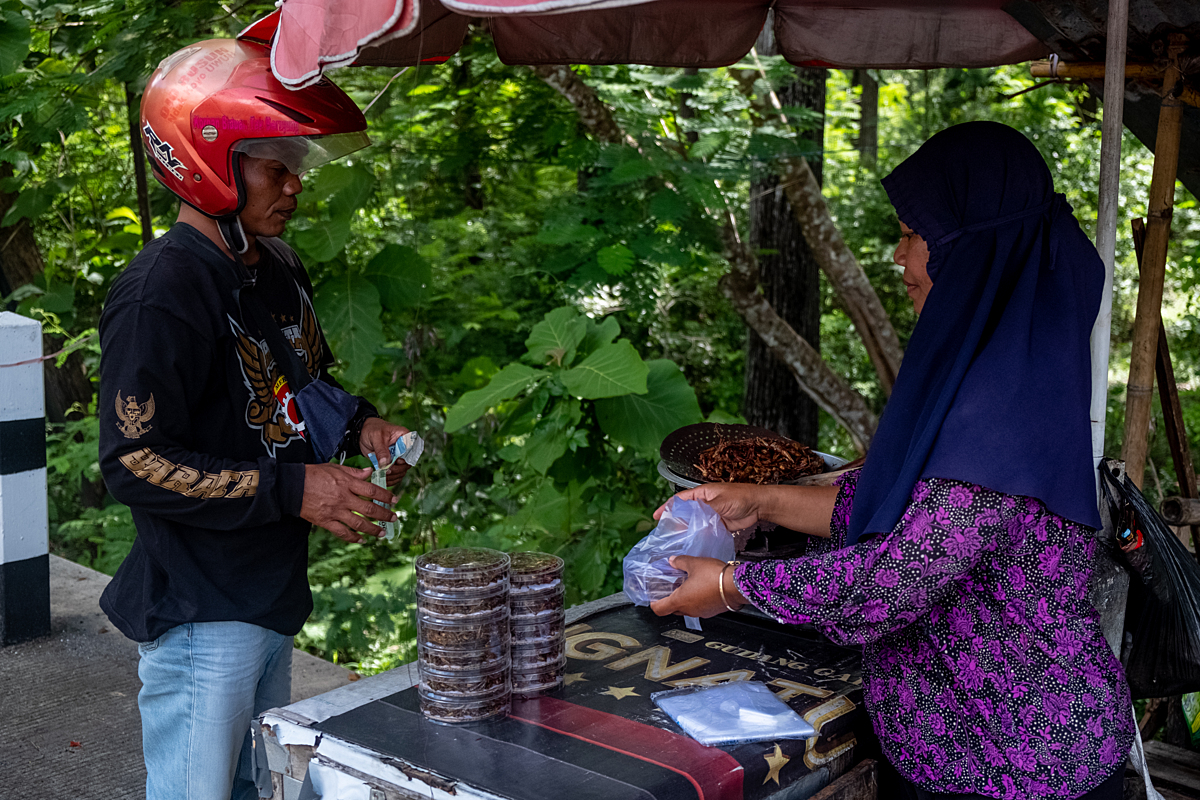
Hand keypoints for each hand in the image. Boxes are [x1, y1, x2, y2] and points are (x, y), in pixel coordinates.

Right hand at [300, 463, 397, 543]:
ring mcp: (335, 511)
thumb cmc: (312, 474)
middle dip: (384, 514)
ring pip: (358, 523)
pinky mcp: (325, 521)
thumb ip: (353, 472)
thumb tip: (369, 472)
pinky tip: (361, 540)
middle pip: (369, 509)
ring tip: (382, 533)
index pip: (371, 490)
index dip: (385, 496)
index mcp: (346, 483)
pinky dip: (353, 538)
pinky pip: (342, 532)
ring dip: (373, 529)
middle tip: (394, 518)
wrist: (291, 486)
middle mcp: (343, 498)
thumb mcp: (334, 468)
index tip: (394, 500)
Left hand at [359, 417, 410, 485]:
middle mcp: (404, 448)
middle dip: (397, 469)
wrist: (362, 434)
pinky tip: (383, 479)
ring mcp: (398, 457)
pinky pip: (395, 475)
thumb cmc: (372, 430)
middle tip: (386, 471)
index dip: (406, 458)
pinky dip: (390, 479)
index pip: (412, 450)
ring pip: (402, 471)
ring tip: (382, 476)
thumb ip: (381, 450)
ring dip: (393, 476)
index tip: (397, 461)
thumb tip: (386, 464)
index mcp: (405, 437)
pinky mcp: (392, 464)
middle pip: (407, 464)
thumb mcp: (376, 437)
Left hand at [650, 555, 747, 617]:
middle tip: (672, 586)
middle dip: (670, 599)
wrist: (738, 585)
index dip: (653, 603)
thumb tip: (673, 560)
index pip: (659, 609)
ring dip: (685, 599)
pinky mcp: (712, 611)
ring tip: (688, 584)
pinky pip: (700, 608)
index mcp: (680, 601)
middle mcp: (689, 610)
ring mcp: (702, 612)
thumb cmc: (715, 577)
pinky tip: (702, 587)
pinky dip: (697, 600)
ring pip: (687, 609)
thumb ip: (680, 562)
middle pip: (673, 610)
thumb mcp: (694, 563)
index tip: (653, 597)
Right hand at [653, 483, 767, 531]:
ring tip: (676, 541)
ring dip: (687, 531)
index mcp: (702, 493)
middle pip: (685, 513)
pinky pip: (705, 531)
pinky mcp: (718, 525)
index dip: (667, 507)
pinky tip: (693, 544)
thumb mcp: (719, 501)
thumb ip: (703, 510)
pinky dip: (699, 537)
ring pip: (694, 524)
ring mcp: (711, 515)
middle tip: (665, 533)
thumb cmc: (741, 497)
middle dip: (675, 522)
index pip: (680, 500)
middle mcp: (704, 504)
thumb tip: (688, 518)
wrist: (758, 506)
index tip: (657, 516)